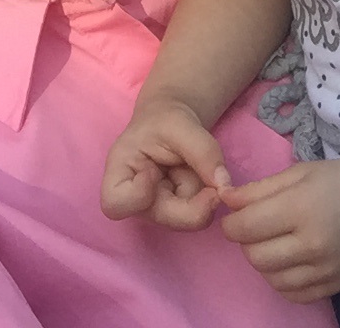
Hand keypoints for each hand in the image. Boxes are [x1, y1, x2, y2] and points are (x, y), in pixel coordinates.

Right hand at [101, 99, 231, 229]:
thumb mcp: (182, 124)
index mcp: (120, 172)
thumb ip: (203, 152)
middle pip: (160, 218)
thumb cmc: (166, 119)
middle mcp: (135, 198)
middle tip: (216, 191)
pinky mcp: (177, 211)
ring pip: (184, 220)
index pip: (115, 204)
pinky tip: (202, 177)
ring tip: (200, 168)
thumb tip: (224, 187)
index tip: (154, 173)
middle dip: (192, 207)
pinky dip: (207, 197)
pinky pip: (198, 214)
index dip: (137, 196)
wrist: (174, 120)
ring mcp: (157, 208)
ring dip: (202, 198)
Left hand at [219, 158, 339, 302]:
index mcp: (301, 208)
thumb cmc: (338, 179)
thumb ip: (256, 189)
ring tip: (274, 242)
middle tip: (256, 227)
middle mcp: (313, 243)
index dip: (231, 223)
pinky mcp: (335, 286)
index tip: (234, 216)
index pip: (246, 227)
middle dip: (246, 242)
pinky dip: (282, 279)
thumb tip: (223, 199)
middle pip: (255, 256)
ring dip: (263, 261)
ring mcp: (325, 269)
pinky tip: (289, 260)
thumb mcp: (297, 173)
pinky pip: (292, 294)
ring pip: (270, 278)